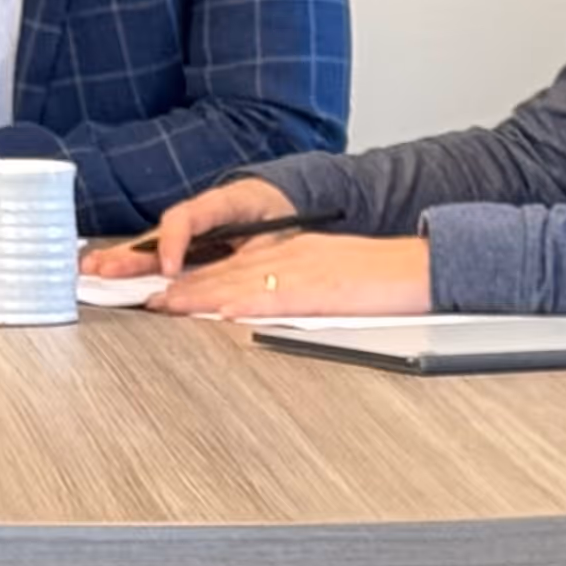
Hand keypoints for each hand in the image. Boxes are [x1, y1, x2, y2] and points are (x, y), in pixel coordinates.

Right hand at [99, 173, 298, 281]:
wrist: (276, 198)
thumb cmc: (276, 214)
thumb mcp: (277, 230)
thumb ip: (260, 246)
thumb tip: (249, 267)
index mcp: (219, 205)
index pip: (187, 219)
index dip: (173, 243)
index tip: (168, 269)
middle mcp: (193, 216)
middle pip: (155, 234)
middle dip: (128, 253)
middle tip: (103, 268)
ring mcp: (184, 228)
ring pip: (148, 243)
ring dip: (120, 257)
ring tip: (91, 268)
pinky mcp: (181, 242)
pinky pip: (153, 251)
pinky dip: (130, 261)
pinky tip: (107, 268)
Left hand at [150, 228, 428, 321]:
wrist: (423, 267)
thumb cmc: (380, 277)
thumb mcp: (323, 273)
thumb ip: (287, 287)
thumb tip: (249, 308)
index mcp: (287, 254)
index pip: (227, 266)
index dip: (189, 279)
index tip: (158, 292)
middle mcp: (287, 258)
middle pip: (222, 273)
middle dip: (179, 287)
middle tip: (142, 299)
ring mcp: (302, 273)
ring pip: (237, 282)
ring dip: (197, 295)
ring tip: (162, 305)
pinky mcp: (322, 290)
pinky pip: (276, 298)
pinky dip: (245, 304)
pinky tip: (220, 312)